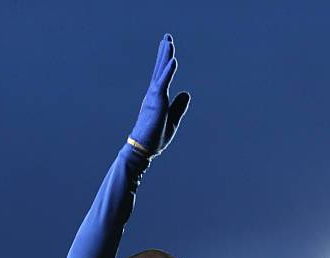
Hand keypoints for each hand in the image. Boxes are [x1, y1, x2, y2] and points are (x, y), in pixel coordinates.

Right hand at [130, 33, 190, 156]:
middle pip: (160, 69)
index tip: (168, 47)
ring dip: (165, 56)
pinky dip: (168, 71)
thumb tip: (186, 93)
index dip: (166, 61)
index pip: (162, 76)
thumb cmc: (155, 137)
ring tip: (169, 42)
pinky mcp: (156, 102)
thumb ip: (179, 106)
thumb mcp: (173, 119)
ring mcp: (154, 97)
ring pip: (160, 72)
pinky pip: (163, 83)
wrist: (143, 148)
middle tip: (167, 36)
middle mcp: (154, 94)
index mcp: (157, 98)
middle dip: (164, 52)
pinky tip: (173, 60)